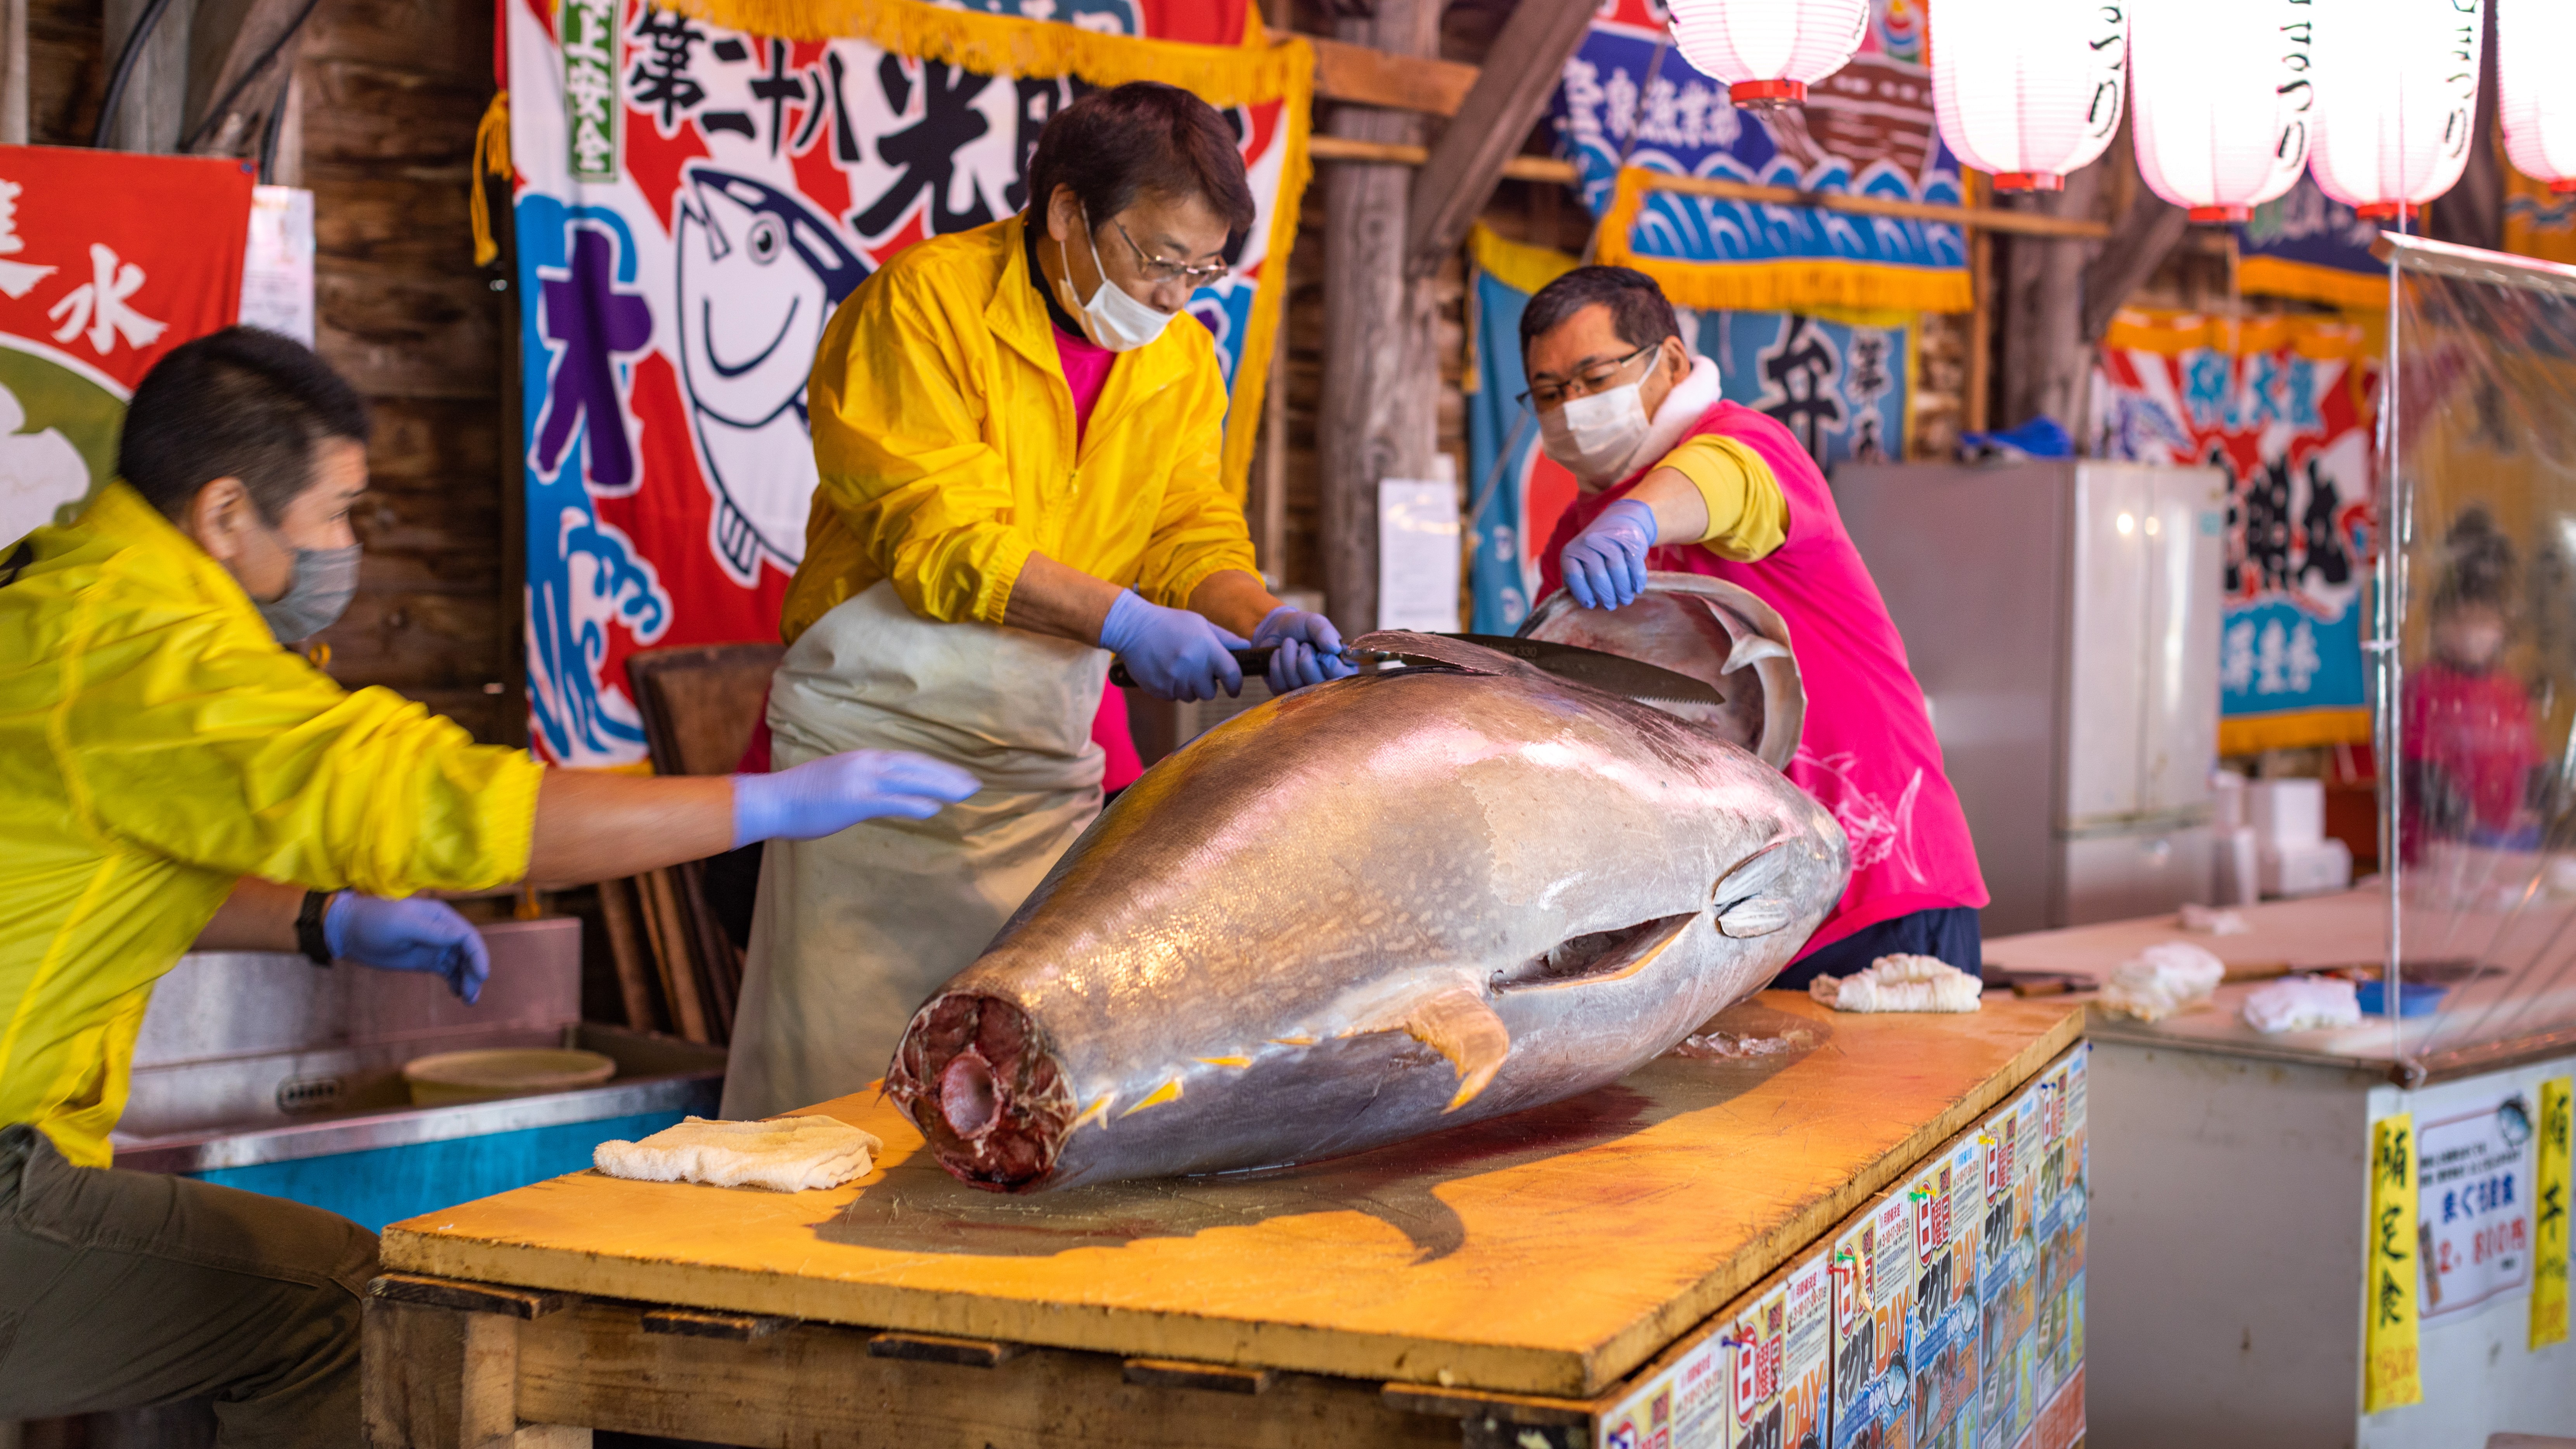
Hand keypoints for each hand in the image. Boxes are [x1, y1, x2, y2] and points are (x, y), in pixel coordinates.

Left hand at [325, 893, 490, 1004]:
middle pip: (468, 952)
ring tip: (467, 1000)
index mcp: (440, 917)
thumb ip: (432, 931)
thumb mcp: (402, 924)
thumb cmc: (373, 922)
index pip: (467, 936)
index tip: (481, 975)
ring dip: (467, 980)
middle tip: (470, 995)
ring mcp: (435, 946)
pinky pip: (448, 971)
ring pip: (460, 964)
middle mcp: (442, 930)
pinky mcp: (426, 960)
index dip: (477, 955)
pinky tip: (458, 993)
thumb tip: (461, 938)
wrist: (348, 932)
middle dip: (473, 972)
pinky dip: (456, 981)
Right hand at [732, 750, 981, 846]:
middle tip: (973, 785)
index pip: (908, 760)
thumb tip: (881, 791)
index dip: (934, 767)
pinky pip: (892, 801)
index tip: (956, 775)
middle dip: (947, 775)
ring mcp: (860, 780)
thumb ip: (861, 782)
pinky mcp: (855, 800)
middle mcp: (865, 763)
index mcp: (862, 759)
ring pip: (911, 780)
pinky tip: (934, 809)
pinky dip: (916, 803)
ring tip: (965, 794)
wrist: (772, 800)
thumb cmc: (800, 796)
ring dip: (941, 786)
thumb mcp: (836, 780)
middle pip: (916, 766)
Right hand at [1098, 590, 1248, 702]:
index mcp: (1207, 649)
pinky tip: (1165, 670)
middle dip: (1207, 685)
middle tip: (1197, 671)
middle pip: (1210, 693)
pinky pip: (1173, 697)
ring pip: (1191, 697)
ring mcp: (1174, 680)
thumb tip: (1247, 648)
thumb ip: (1225, 638)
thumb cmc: (1170, 623)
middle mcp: (1192, 666)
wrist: (1132, 628)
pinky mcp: (1159, 689)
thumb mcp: (1200, 623)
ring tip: (1178, 668)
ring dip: (1188, 687)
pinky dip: (1172, 688)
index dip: (1236, 684)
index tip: (1234, 689)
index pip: (1232, 675)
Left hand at [1250, 605, 1357, 691]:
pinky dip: (1276, 665)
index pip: (1343, 678)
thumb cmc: (1300, 627)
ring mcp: (1304, 692)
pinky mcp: (1284, 694)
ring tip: (1289, 644)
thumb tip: (1334, 648)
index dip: (1331, 666)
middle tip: (1304, 645)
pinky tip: (1278, 654)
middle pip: (1319, 686)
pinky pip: (1280, 686)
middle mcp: (1324, 683)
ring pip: (1297, 685)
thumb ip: (1325, 632)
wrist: (1275, 630)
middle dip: (1306, 660)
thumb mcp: (1314, 622)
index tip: (1320, 652)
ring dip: (1288, 658)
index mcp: (1340, 666)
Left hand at [1560, 498, 1656, 610]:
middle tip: (1611, 606)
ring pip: (1616, 570)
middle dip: (1605, 596)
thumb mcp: (1580, 561)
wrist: (1620, 520)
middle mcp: (1588, 542)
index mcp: (1571, 551)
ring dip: (1622, 590)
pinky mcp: (1631, 540)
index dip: (1583, 594)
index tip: (1591, 604)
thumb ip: (1578, 579)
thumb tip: (1585, 605)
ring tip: (1625, 600)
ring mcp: (1610, 539)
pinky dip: (1637, 579)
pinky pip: (1634, 564)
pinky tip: (1637, 589)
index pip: (1574, 576)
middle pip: (1597, 576)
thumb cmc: (1596, 551)